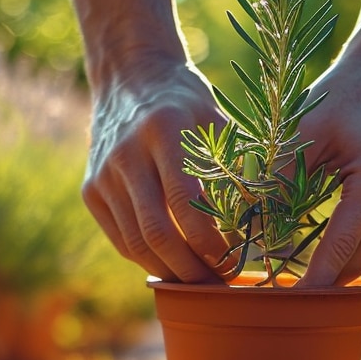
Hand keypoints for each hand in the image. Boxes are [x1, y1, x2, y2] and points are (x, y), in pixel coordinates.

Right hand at [82, 60, 232, 282]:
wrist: (129, 76)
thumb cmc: (188, 103)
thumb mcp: (219, 123)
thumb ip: (241, 173)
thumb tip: (270, 231)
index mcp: (165, 129)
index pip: (186, 203)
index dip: (212, 243)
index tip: (236, 261)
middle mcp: (126, 153)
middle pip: (157, 233)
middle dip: (191, 269)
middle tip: (219, 283)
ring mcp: (103, 175)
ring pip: (135, 244)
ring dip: (170, 272)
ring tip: (200, 281)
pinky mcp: (90, 191)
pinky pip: (121, 240)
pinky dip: (149, 260)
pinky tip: (174, 265)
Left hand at [294, 56, 360, 286]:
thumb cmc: (339, 96)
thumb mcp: (300, 132)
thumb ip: (277, 183)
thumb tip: (258, 238)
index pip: (340, 247)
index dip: (312, 279)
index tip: (284, 300)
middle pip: (354, 262)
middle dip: (318, 280)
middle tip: (276, 288)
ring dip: (332, 270)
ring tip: (291, 275)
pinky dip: (346, 253)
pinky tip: (316, 253)